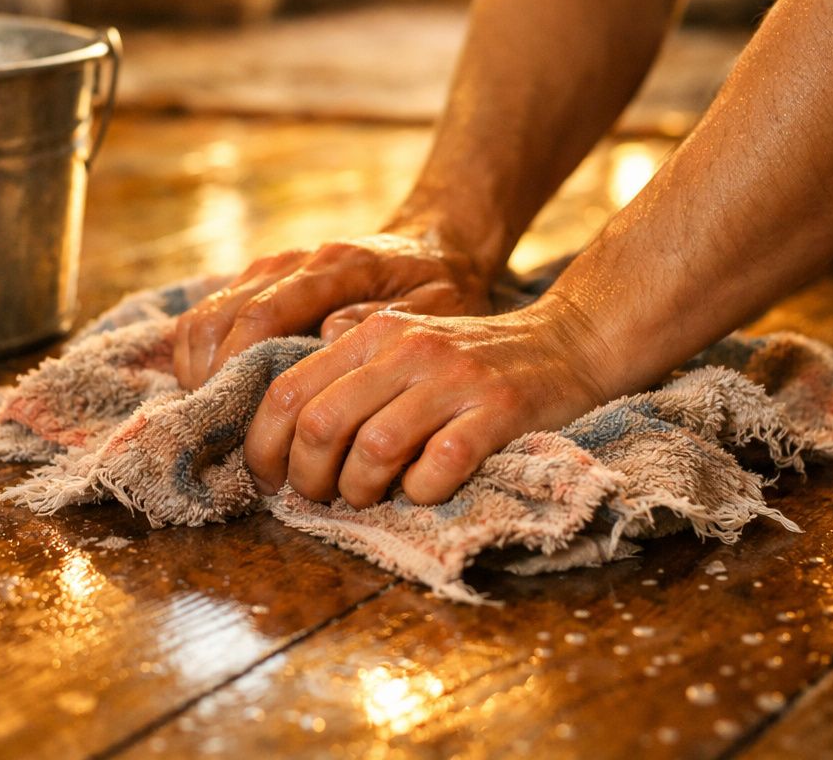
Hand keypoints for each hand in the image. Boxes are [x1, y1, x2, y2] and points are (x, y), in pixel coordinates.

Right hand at [173, 232, 492, 389]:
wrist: (430, 245)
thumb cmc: (437, 286)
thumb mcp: (437, 306)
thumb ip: (388, 320)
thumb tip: (329, 335)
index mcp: (337, 266)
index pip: (265, 313)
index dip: (240, 366)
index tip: (239, 417)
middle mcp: (295, 260)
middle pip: (224, 316)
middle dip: (213, 377)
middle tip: (225, 433)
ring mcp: (273, 266)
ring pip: (207, 313)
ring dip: (199, 367)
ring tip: (218, 417)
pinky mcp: (260, 277)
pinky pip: (210, 312)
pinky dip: (198, 353)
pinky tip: (211, 390)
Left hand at [243, 304, 609, 507]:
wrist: (567, 342)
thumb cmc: (469, 361)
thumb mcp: (401, 345)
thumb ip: (346, 372)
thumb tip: (280, 426)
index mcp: (371, 334)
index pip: (288, 391)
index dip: (265, 446)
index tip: (269, 480)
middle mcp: (406, 350)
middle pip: (321, 425)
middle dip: (308, 478)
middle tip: (322, 497)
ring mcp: (453, 380)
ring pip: (372, 449)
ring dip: (360, 491)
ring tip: (370, 497)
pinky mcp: (498, 411)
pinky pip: (438, 467)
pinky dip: (421, 493)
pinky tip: (425, 491)